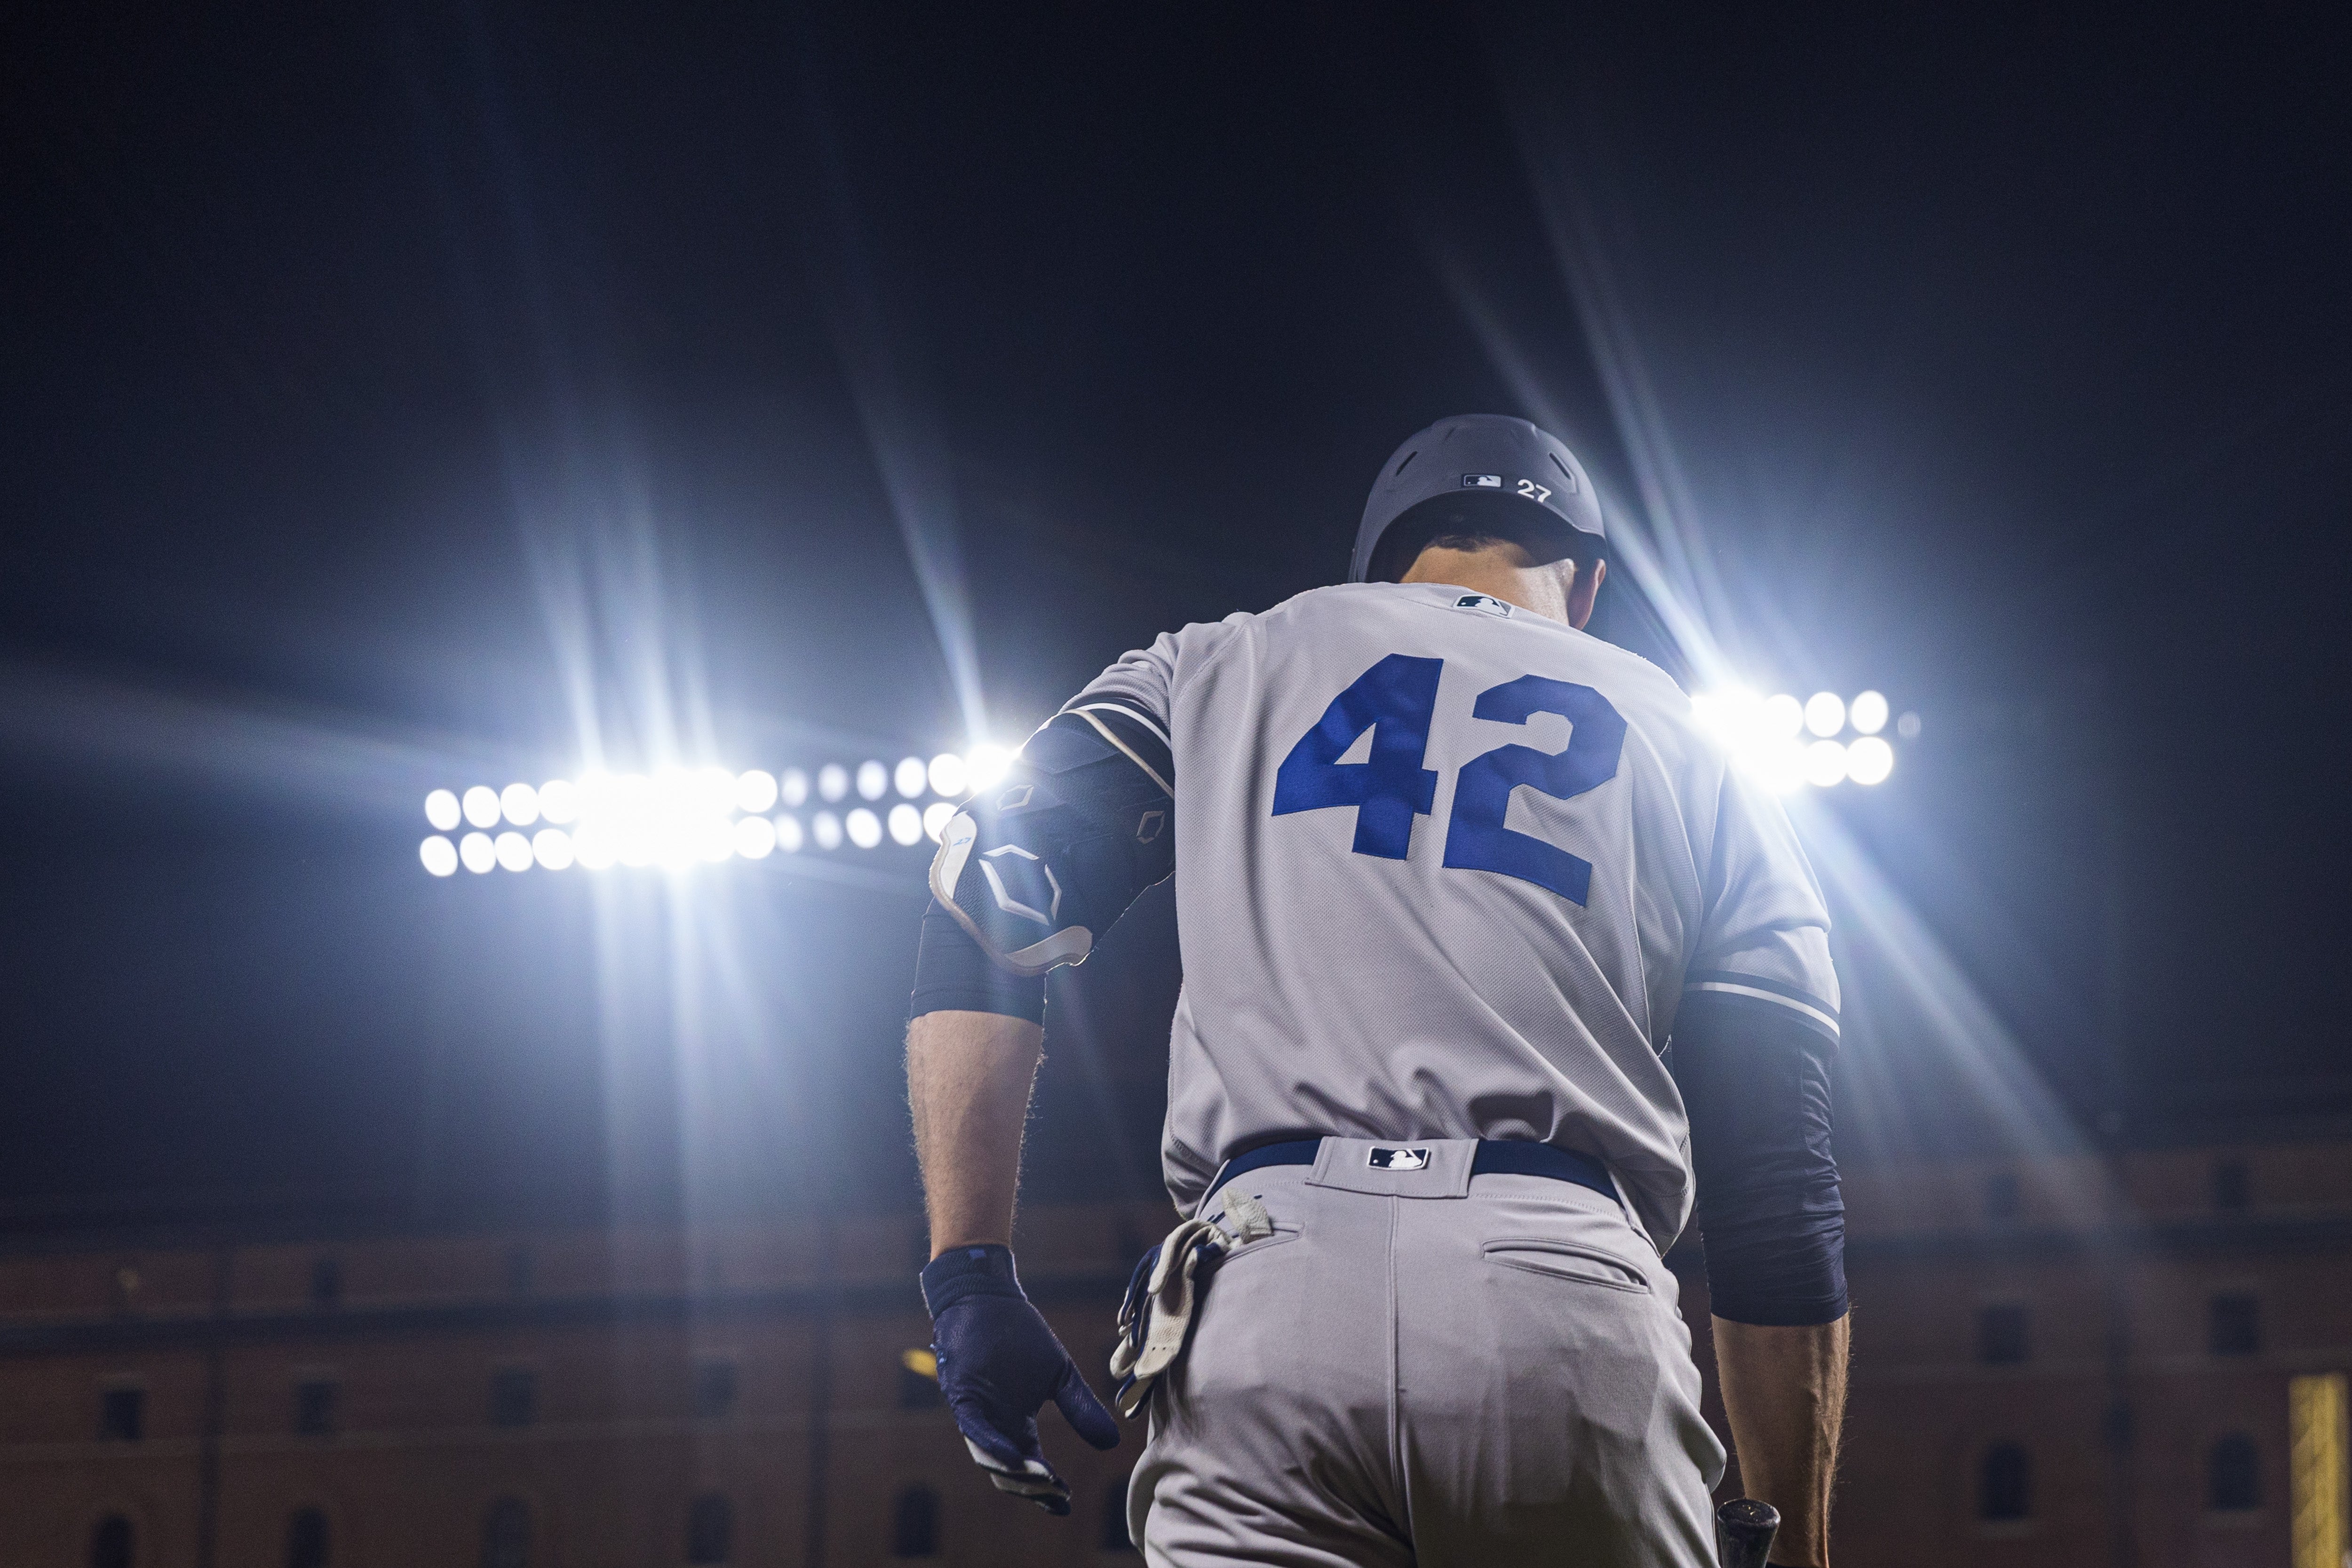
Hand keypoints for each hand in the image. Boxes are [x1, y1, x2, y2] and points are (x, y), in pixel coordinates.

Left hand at [923, 1245, 1119, 1513]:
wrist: (990, 1298)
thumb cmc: (1021, 1334)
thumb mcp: (1060, 1374)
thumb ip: (1081, 1408)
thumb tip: (1112, 1444)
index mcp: (1017, 1424)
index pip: (1031, 1468)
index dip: (1046, 1490)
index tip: (1064, 1505)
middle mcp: (995, 1425)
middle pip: (1009, 1472)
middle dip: (1032, 1489)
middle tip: (1056, 1496)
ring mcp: (977, 1413)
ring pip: (989, 1457)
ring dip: (1015, 1474)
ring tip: (1042, 1483)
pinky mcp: (962, 1395)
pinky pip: (974, 1429)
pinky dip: (993, 1445)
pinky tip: (1014, 1457)